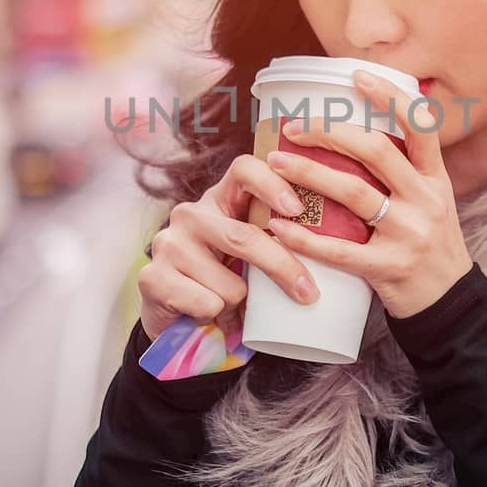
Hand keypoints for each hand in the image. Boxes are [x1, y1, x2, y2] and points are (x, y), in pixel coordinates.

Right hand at [138, 153, 321, 342]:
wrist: (175, 318)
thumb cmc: (224, 280)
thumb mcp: (250, 254)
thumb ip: (276, 240)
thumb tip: (334, 247)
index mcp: (220, 199)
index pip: (245, 168)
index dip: (273, 183)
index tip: (297, 210)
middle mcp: (191, 213)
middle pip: (244, 236)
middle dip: (282, 267)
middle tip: (307, 293)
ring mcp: (168, 243)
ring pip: (229, 283)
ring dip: (239, 304)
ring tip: (230, 307)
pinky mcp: (152, 276)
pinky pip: (206, 303)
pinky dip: (216, 317)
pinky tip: (205, 314)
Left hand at [263, 68, 473, 319]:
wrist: (451, 305)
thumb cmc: (430, 246)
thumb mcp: (432, 201)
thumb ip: (403, 173)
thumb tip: (354, 133)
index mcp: (435, 178)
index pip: (421, 124)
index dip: (389, 96)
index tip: (356, 75)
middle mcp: (426, 200)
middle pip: (375, 151)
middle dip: (329, 132)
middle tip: (294, 127)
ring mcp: (408, 235)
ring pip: (353, 192)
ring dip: (308, 174)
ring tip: (275, 164)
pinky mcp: (389, 269)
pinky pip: (339, 250)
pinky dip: (304, 238)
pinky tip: (277, 228)